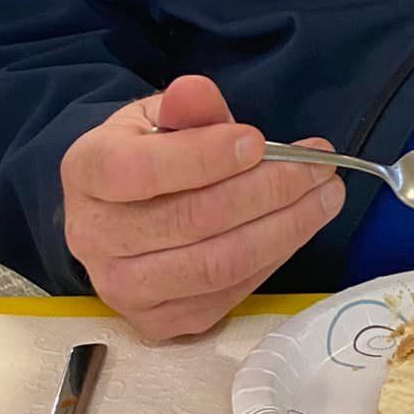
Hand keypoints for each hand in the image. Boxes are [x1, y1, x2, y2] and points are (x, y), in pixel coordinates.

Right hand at [61, 75, 343, 339]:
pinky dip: (273, 259)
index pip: (140, 170)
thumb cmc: (147, 154)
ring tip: (325, 196)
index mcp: (87, 172)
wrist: (121, 210)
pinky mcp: (157, 321)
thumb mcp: (159, 116)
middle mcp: (94, 238)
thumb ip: (185, 107)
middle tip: (319, 166)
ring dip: (285, 228)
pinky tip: (297, 227)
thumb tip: (197, 92)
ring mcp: (122, 288)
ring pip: (217, 264)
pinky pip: (227, 294)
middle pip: (192, 220)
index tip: (259, 141)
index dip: (205, 157)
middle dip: (270, 190)